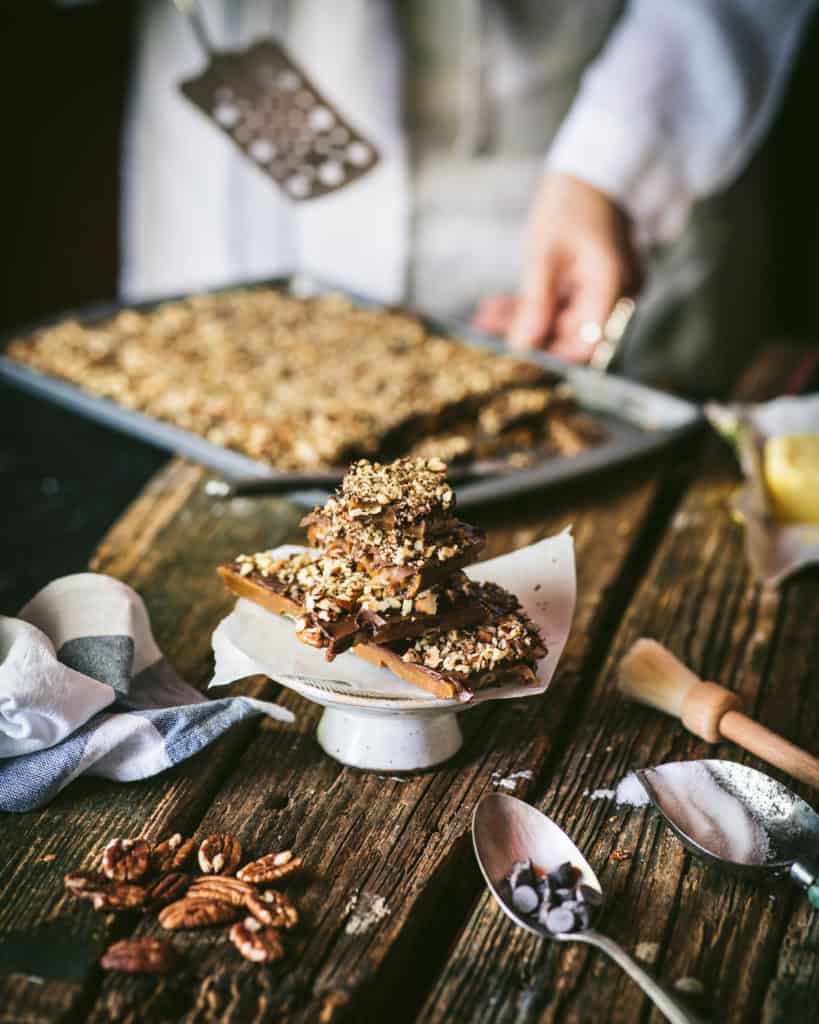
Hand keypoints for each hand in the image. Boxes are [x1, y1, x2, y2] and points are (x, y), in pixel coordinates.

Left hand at [473, 173, 639, 361]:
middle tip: (486, 333)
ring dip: (523, 321)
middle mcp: (618, 294)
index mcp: (613, 285)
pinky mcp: (592, 285)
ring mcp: (607, 290)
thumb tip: (521, 346)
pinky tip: (498, 308)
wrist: (594, 168)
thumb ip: (535, 304)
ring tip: (484, 319)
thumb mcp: (545, 254)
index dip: (553, 357)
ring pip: (561, 321)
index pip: (588, 344)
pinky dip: (533, 306)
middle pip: (571, 334)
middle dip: (527, 335)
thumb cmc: (572, 201)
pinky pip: (562, 305)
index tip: (515, 360)